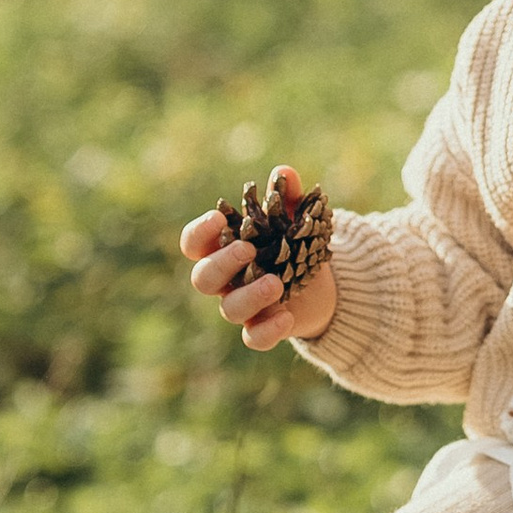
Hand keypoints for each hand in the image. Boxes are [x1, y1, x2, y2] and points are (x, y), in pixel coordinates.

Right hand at [182, 168, 337, 350]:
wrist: (319, 282)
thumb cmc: (294, 241)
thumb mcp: (295, 215)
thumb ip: (287, 196)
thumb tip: (285, 173)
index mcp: (222, 248)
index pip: (193, 243)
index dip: (199, 232)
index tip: (219, 216)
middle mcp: (226, 280)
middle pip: (203, 279)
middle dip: (222, 264)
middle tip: (248, 250)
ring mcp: (243, 306)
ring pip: (229, 310)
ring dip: (249, 297)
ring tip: (276, 284)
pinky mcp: (264, 327)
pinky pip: (254, 339)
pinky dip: (267, 331)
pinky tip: (287, 316)